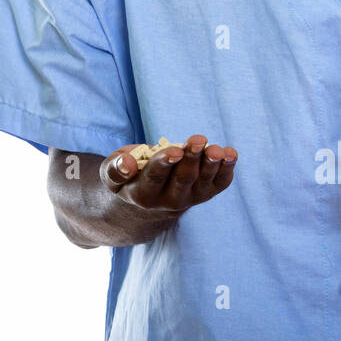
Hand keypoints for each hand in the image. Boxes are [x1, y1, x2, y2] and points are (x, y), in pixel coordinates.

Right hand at [100, 134, 236, 212]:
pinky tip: (230, 153)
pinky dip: (227, 168)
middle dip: (191, 158)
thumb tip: (127, 163)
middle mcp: (168, 201)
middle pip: (182, 179)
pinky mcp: (205, 193)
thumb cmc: (128, 177)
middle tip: (198, 139)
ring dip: (212, 164)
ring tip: (217, 149)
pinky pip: (219, 183)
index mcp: (142, 194)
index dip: (165, 163)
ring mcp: (189, 198)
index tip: (175, 150)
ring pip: (203, 182)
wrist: (146, 199)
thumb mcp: (111, 174)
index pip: (155, 178)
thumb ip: (115, 169)